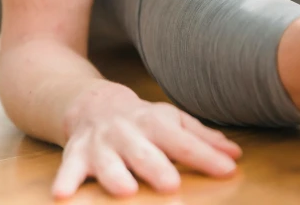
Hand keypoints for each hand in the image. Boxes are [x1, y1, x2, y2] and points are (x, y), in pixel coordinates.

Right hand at [52, 86, 241, 198]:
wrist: (94, 104)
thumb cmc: (144, 121)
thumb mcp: (173, 122)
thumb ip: (203, 139)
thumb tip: (237, 154)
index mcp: (156, 124)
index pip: (184, 142)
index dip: (206, 157)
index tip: (228, 170)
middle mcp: (129, 132)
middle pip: (144, 152)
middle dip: (156, 167)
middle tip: (171, 184)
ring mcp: (101, 144)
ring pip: (108, 162)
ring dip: (115, 175)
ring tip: (126, 190)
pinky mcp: (76, 155)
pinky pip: (68, 168)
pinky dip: (65, 180)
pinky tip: (62, 194)